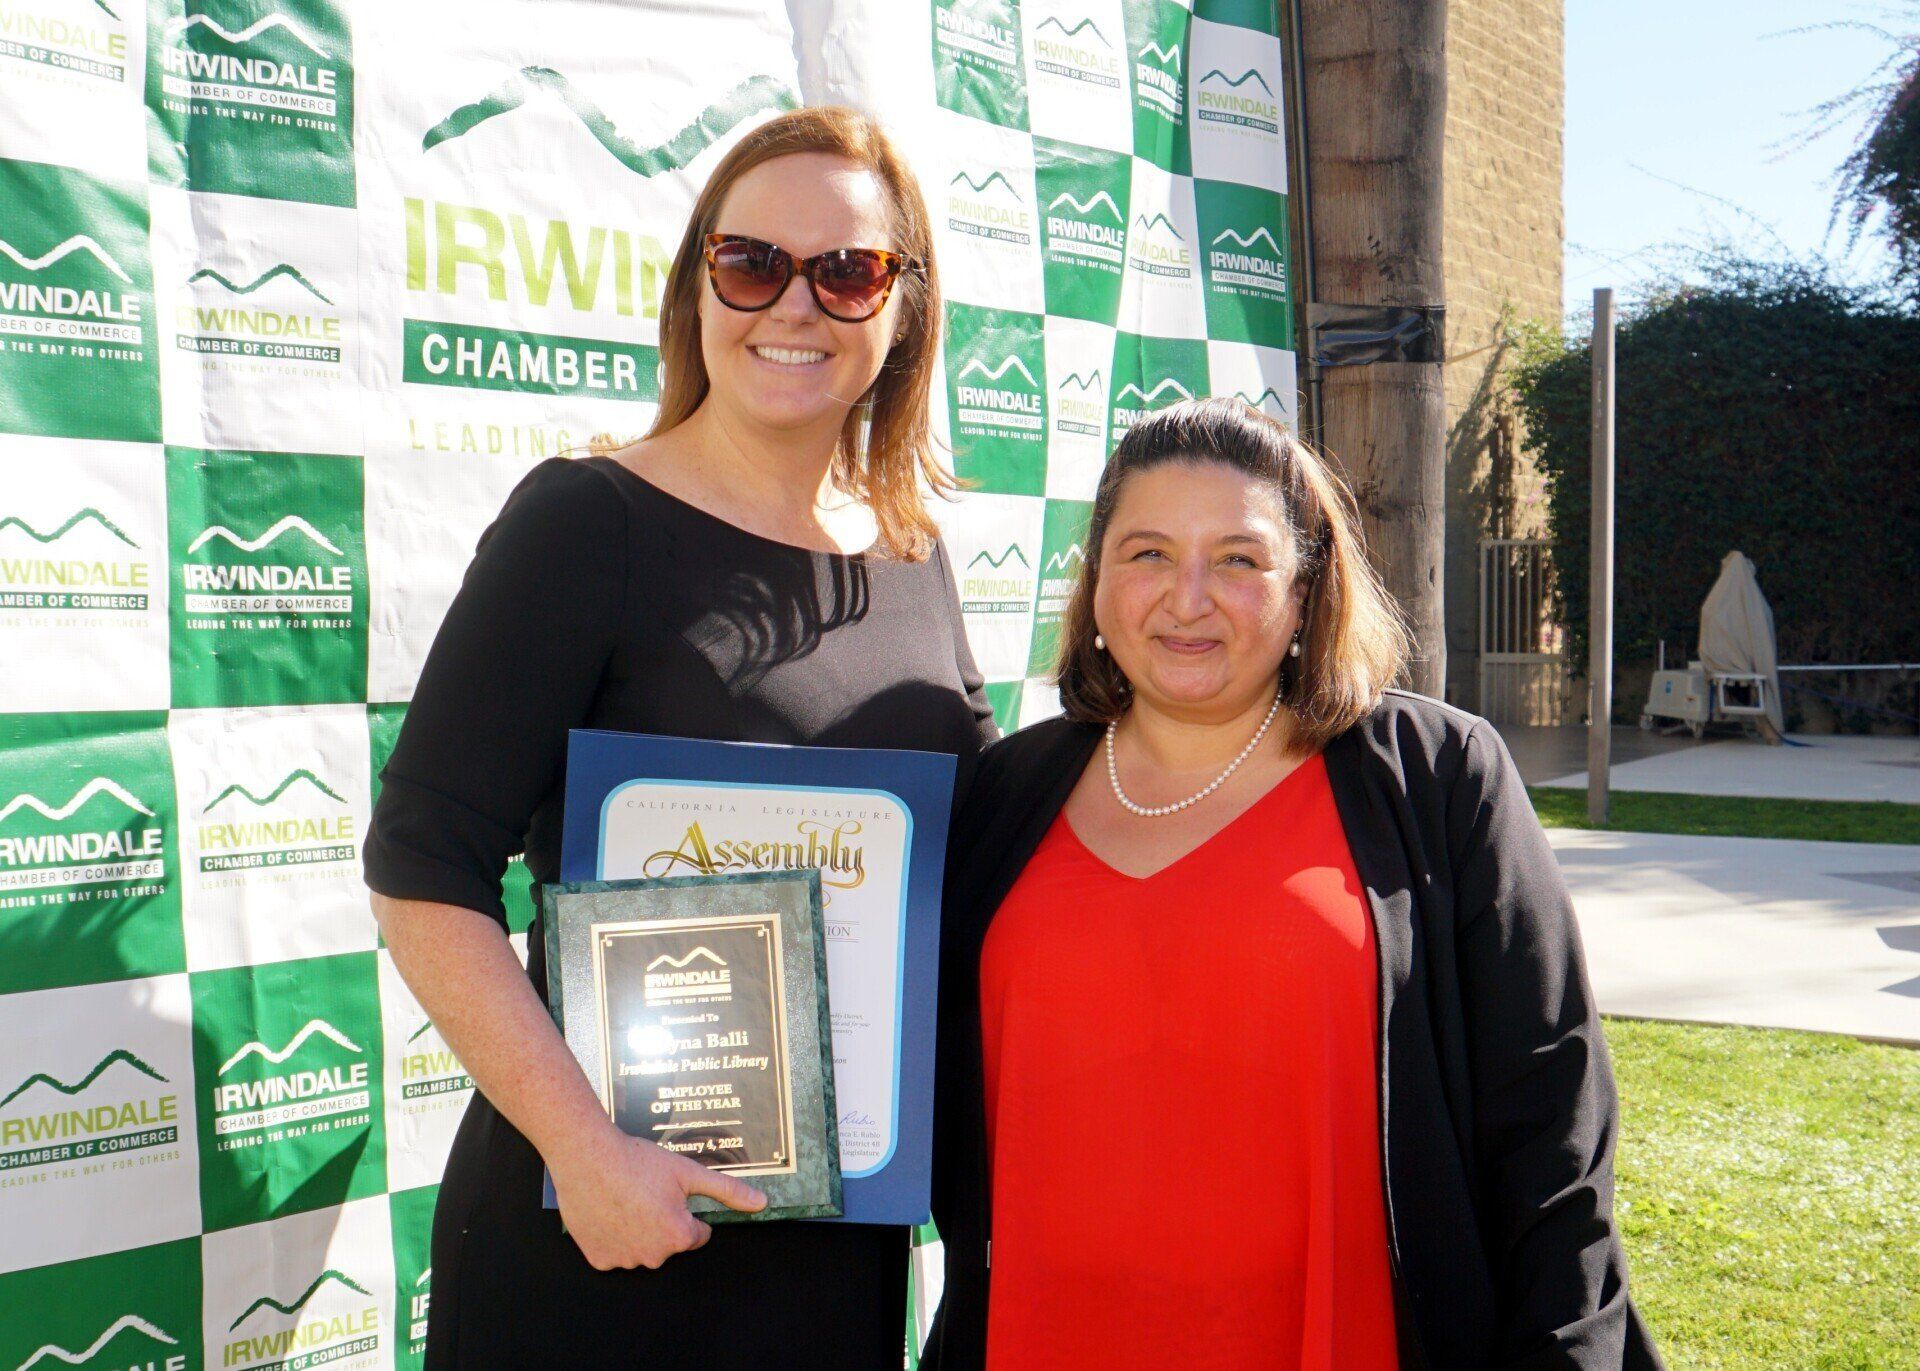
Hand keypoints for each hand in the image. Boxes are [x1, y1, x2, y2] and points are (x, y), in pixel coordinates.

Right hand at [547, 1122, 766, 1269]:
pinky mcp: (599, 1259)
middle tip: (646, 1193)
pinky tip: (608, 1211)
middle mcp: (653, 1256)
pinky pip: (614, 1252)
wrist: (588, 1156)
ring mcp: (624, 1260)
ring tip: (625, 1198)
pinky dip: (613, 1236)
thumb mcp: (688, 1172)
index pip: (697, 1234)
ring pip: (641, 1248)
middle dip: (662, 1222)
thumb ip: (727, 1191)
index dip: (686, 1211)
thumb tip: (760, 1203)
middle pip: (668, 1243)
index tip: (668, 1194)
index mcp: (679, 1236)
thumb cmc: (637, 1162)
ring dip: (637, 1230)